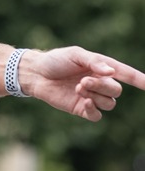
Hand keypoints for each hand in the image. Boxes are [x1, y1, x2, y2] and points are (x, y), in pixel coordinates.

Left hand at [20, 47, 144, 121]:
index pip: (126, 74)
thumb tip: (111, 72)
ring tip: (78, 87)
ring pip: (109, 104)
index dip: (140, 79)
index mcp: (101, 68)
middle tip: (83, 81)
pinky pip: (97, 116)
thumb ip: (94, 62)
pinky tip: (83, 102)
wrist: (36, 73)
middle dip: (102, 86)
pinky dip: (93, 110)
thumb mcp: (75, 55)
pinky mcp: (81, 108)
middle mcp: (99, 83)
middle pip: (116, 91)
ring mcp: (91, 97)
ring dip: (95, 96)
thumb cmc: (55, 60)